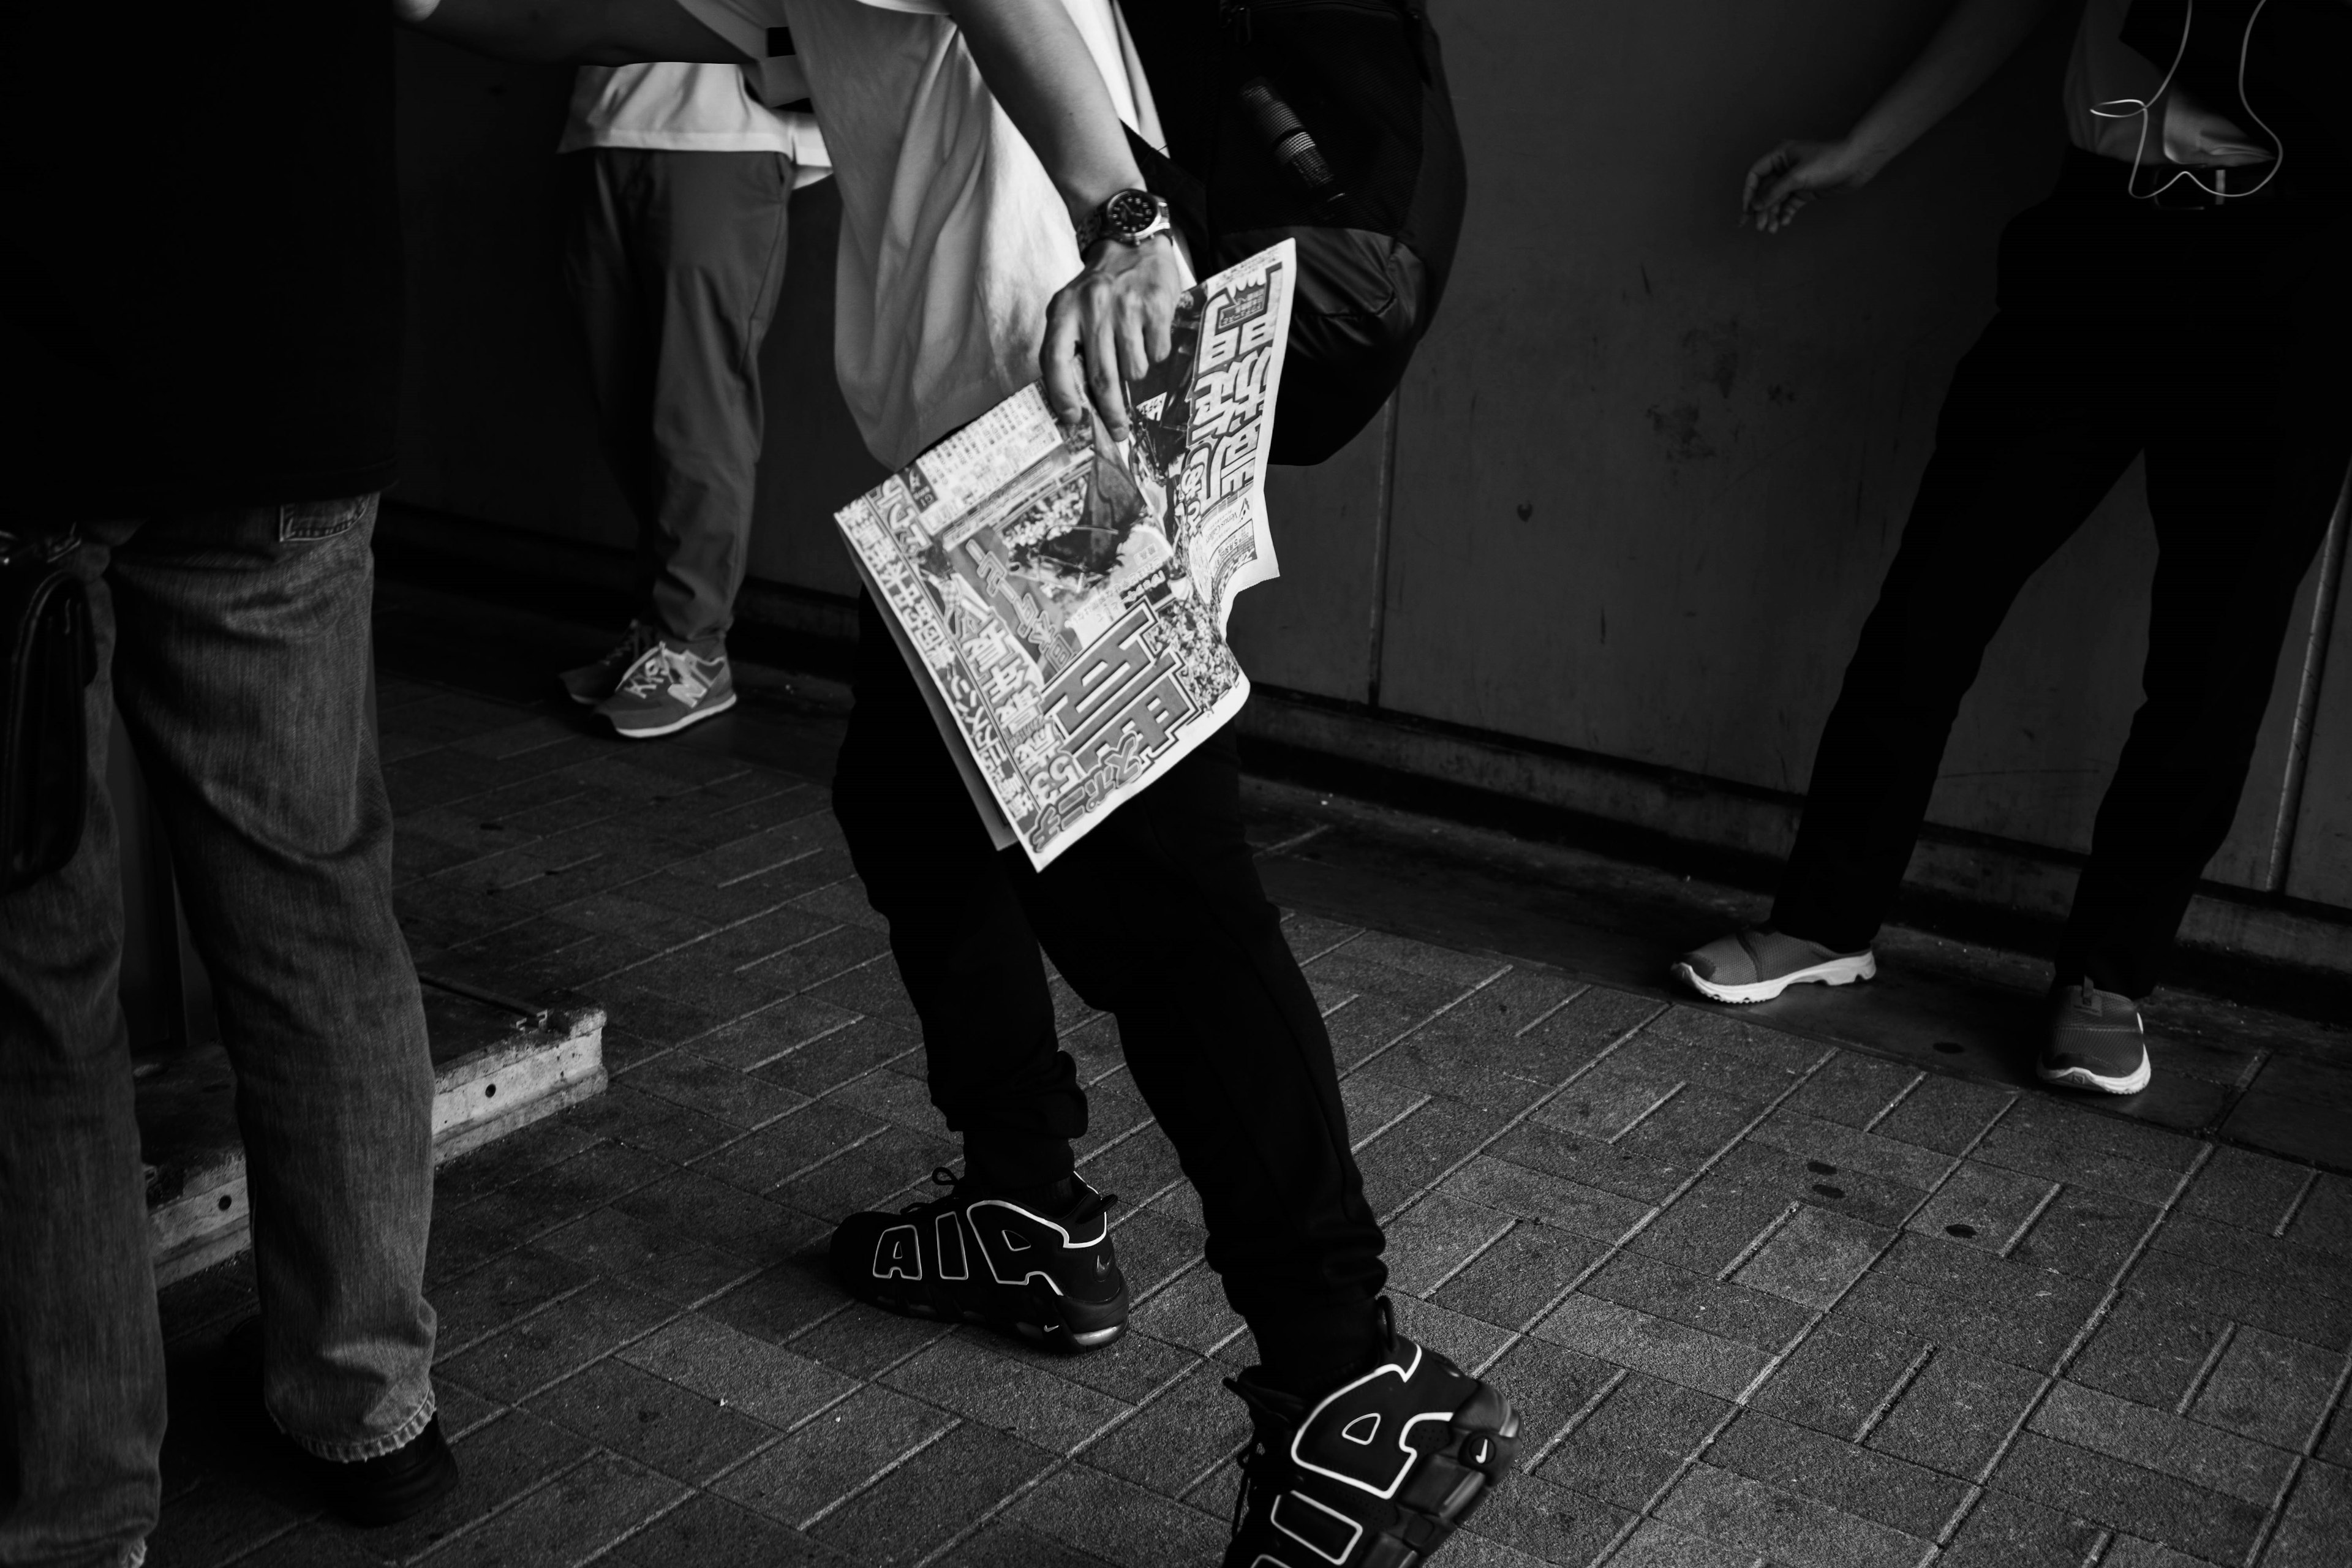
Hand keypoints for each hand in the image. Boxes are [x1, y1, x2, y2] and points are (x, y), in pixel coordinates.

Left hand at [1040, 235, 1184, 440]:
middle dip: (1111, 412)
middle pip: (1101, 377)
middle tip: (1118, 431)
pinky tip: (1149, 332)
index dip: (1062, 396)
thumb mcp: (1071, 307)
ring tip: (1133, 349)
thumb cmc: (1099, 287)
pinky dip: (1155, 352)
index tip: (1074, 419)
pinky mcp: (1156, 306)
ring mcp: (1126, 307)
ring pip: (1134, 370)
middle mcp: (1093, 308)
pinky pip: (1157, 353)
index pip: (1056, 361)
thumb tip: (1076, 403)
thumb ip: (1068, 346)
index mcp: (1064, 311)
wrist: (1131, 243)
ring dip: (1136, 372)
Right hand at [1741, 138, 1877, 232]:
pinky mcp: (1806, 190)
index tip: (1747, 210)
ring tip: (1772, 229)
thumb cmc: (1828, 161)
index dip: (1749, 193)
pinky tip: (1784, 223)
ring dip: (1773, 214)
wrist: (1857, 164)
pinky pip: (1790, 204)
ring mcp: (1796, 179)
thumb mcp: (1797, 177)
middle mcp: (1785, 167)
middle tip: (1759, 226)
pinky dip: (1785, 214)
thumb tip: (1755, 205)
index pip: (1755, 175)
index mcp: (1780, 156)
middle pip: (1765, 191)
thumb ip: (1774, 192)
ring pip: (1777, 199)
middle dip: (1762, 209)